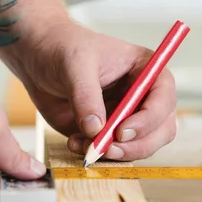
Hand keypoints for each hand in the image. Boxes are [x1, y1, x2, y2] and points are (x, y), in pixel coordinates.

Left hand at [18, 19, 176, 160]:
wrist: (37, 57)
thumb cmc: (62, 47)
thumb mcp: (74, 64)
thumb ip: (85, 96)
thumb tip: (95, 129)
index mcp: (144, 69)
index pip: (164, 97)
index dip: (150, 118)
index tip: (122, 131)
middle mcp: (141, 95)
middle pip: (160, 129)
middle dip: (137, 144)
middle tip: (107, 148)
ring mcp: (125, 115)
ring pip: (140, 146)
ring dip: (115, 153)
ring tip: (85, 145)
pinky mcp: (106, 131)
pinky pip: (111, 151)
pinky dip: (96, 154)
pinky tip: (75, 142)